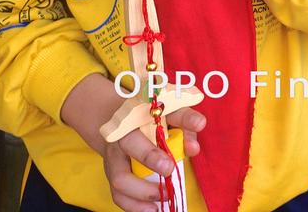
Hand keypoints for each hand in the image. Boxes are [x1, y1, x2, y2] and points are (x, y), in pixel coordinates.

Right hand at [62, 74, 205, 211]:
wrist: (119, 115)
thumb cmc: (149, 111)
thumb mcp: (168, 106)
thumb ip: (184, 120)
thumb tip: (194, 147)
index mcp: (129, 124)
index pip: (136, 138)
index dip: (151, 154)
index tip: (170, 164)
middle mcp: (117, 144)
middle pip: (123, 164)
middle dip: (147, 169)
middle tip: (170, 173)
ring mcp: (112, 163)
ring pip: (119, 184)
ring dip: (141, 196)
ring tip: (164, 198)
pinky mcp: (113, 177)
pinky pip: (119, 196)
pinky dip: (135, 206)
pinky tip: (153, 209)